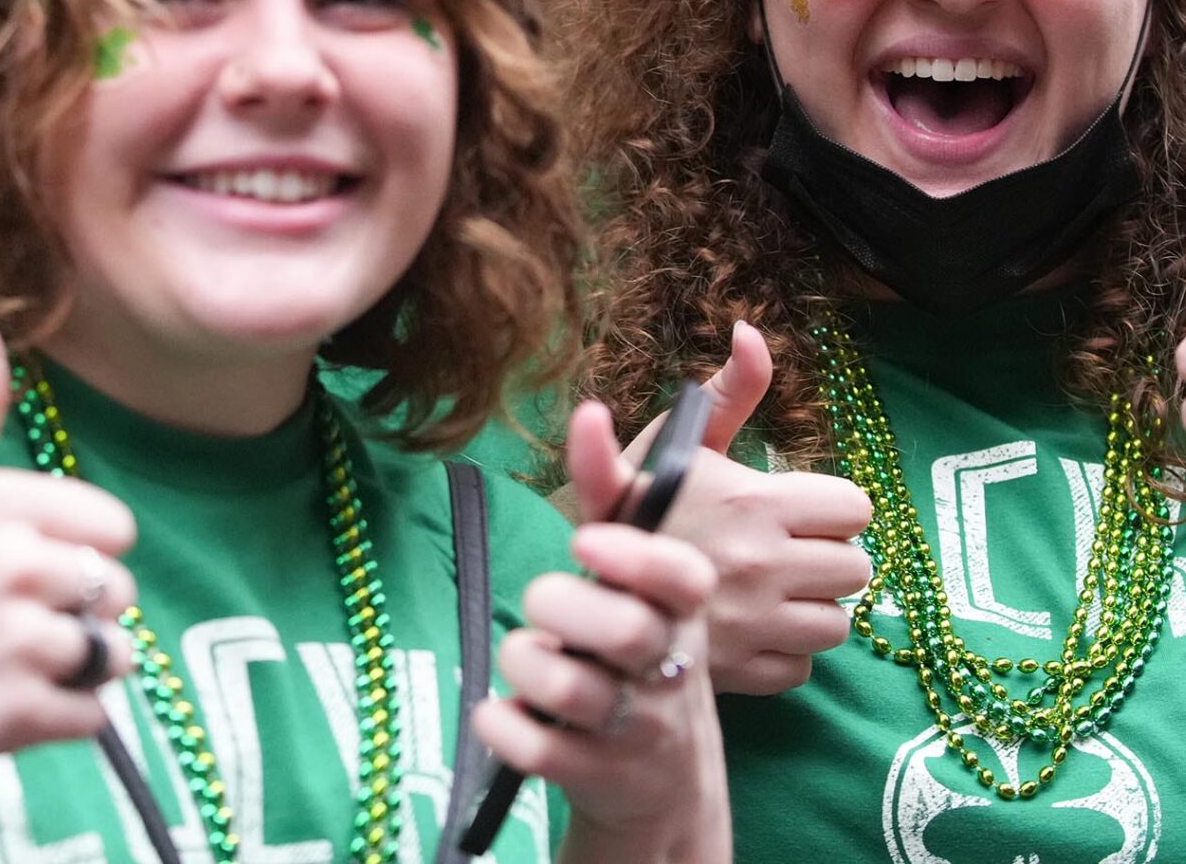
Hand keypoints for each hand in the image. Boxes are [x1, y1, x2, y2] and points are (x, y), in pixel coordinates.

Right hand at [0, 316, 138, 787]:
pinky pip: (92, 715)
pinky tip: (5, 702)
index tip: (28, 564)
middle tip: (7, 621)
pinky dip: (62, 719)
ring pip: (111, 655)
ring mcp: (16, 643)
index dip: (79, 549)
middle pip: (116, 590)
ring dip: (74, 667)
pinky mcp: (16, 716)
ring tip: (9, 663)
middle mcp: (12, 567)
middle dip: (75, 610)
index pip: (112, 527)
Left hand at [474, 403, 726, 854]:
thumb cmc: (640, 639)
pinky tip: (501, 710)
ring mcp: (636, 727)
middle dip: (565, 606)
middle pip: (624, 631)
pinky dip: (502, 724)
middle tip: (544, 599)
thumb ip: (611, 485)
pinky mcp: (595, 776)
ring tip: (527, 653)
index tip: (585, 543)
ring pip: (571, 689)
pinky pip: (535, 747)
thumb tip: (587, 409)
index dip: (635, 558)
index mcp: (684, 609)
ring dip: (529, 661)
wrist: (663, 773)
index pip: (682, 580)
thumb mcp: (635, 567)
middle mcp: (669, 667)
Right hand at [636, 322, 871, 693]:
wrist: (579, 589)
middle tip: (786, 549)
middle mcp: (766, 567)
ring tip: (774, 591)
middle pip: (857, 568)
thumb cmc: (630, 508)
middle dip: (828, 556)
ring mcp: (758, 626)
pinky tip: (753, 629)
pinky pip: (804, 666)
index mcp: (755, 504)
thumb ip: (726, 390)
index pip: (854, 508)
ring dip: (813, 607)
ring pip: (838, 622)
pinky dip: (785, 652)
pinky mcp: (745, 673)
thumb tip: (751, 330)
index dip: (831, 506)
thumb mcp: (674, 442)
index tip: (797, 508)